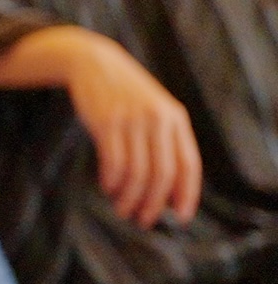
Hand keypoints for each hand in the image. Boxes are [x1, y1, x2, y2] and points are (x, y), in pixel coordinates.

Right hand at [66, 36, 200, 227]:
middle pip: (162, 173)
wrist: (95, 63)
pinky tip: (107, 187)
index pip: (188, 165)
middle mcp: (158, 120)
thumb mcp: (154, 112)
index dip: (186, 194)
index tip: (179, 217)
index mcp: (176, 120)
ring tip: (122, 209)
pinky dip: (111, 181)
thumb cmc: (126, 96)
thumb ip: (165, 143)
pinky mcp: (106, 121)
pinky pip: (113, 161)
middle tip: (143, 220)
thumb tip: (168, 191)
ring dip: (129, 197)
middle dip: (153, 203)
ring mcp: (131, 120)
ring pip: (136, 172)